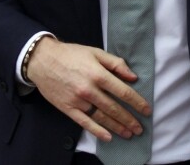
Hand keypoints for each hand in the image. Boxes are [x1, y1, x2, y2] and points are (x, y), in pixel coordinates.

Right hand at [27, 39, 150, 142]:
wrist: (43, 60)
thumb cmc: (71, 54)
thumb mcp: (95, 52)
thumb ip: (115, 63)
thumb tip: (132, 76)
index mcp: (98, 73)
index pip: (123, 91)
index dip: (136, 102)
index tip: (146, 110)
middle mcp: (89, 89)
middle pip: (114, 108)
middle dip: (129, 119)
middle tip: (140, 128)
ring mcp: (78, 100)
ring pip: (102, 117)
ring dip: (117, 127)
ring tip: (129, 133)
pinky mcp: (68, 108)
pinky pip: (85, 123)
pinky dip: (97, 131)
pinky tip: (108, 137)